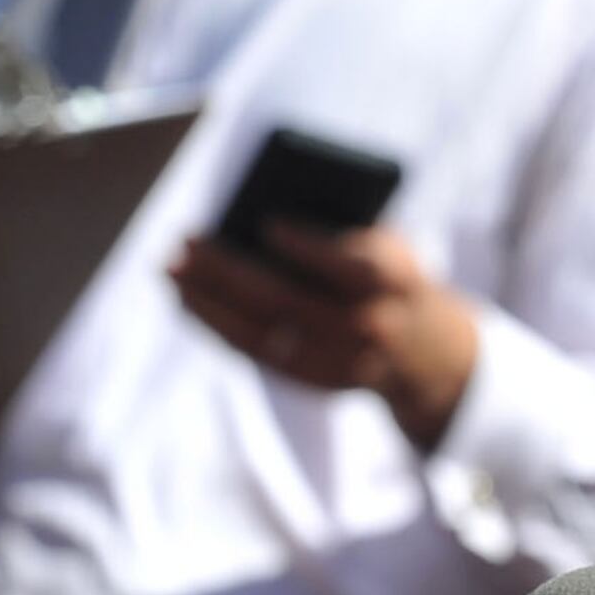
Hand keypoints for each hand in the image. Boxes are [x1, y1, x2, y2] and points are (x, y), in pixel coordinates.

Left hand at [171, 223, 481, 449]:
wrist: (423, 350)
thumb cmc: (390, 274)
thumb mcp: (387, 245)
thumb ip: (339, 229)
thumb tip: (255, 214)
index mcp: (396, 282)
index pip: (353, 267)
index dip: (311, 247)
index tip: (267, 223)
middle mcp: (369, 326)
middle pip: (290, 300)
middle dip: (231, 270)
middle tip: (187, 240)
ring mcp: (340, 361)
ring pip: (264, 332)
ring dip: (210, 300)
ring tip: (172, 270)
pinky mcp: (314, 380)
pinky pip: (257, 353)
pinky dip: (217, 325)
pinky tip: (187, 299)